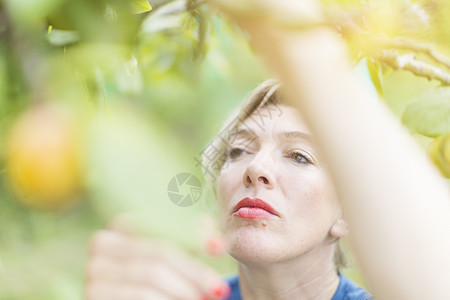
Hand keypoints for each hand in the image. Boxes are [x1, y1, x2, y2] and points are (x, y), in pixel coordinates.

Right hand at [85, 230, 230, 299]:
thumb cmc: (157, 280)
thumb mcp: (173, 256)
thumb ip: (187, 237)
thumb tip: (210, 229)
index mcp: (121, 224)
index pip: (160, 222)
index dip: (192, 235)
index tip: (218, 249)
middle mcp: (102, 243)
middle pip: (159, 251)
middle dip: (194, 271)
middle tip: (219, 288)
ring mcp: (94, 270)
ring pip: (150, 276)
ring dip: (184, 289)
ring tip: (205, 298)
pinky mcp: (94, 296)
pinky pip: (139, 296)